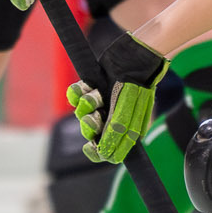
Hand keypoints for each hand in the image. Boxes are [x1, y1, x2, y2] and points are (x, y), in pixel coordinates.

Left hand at [65, 32, 169, 164]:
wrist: (134, 56)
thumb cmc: (136, 86)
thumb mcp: (128, 113)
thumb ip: (116, 133)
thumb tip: (106, 156)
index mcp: (123, 129)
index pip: (106, 150)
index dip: (96, 152)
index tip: (91, 147)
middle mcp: (110, 117)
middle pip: (90, 132)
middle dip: (89, 126)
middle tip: (92, 117)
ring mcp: (101, 102)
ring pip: (82, 112)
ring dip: (86, 105)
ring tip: (94, 96)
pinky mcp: (91, 86)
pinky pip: (76, 95)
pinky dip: (76, 92)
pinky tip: (83, 88)